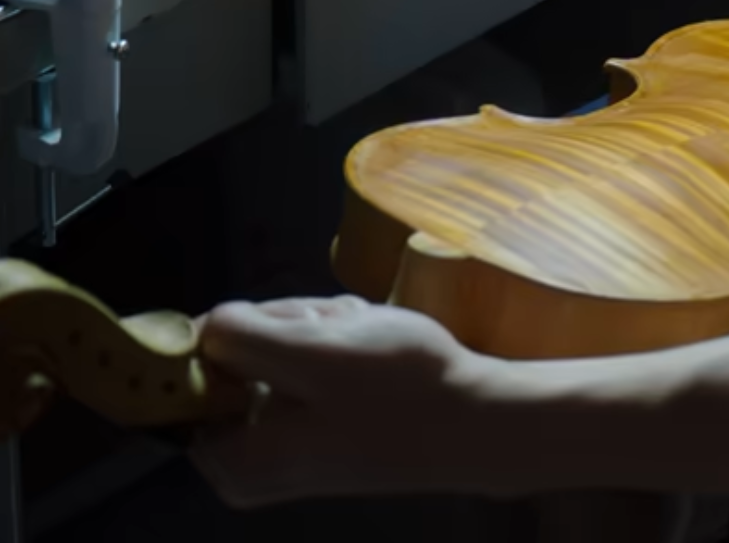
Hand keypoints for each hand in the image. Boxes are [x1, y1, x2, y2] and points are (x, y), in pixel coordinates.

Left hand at [188, 296, 490, 507]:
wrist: (480, 423)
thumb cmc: (397, 392)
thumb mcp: (310, 354)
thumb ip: (238, 338)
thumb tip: (199, 329)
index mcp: (231, 457)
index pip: (190, 373)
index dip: (236, 333)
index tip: (292, 332)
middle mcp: (251, 460)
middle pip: (239, 357)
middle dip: (292, 327)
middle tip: (340, 332)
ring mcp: (291, 442)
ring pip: (281, 352)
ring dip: (322, 330)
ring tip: (366, 339)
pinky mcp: (325, 426)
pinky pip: (313, 368)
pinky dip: (341, 346)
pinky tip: (376, 348)